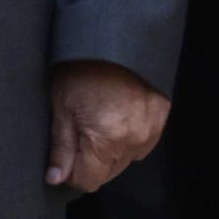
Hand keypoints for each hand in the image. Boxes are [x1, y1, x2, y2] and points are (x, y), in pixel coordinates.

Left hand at [46, 59, 171, 196]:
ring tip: (100, 120)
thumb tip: (56, 178)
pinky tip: (116, 115)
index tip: (65, 155)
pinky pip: (141, 143)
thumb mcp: (62, 106)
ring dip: (111, 149)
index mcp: (107, 139)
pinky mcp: (161, 119)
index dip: (71, 172)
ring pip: (125, 159)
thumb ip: (61, 148)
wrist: (116, 38)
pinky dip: (128, 136)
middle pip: (108, 173)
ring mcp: (151, 130)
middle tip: (81, 130)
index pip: (88, 181)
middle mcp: (134, 140)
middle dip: (91, 160)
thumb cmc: (85, 67)